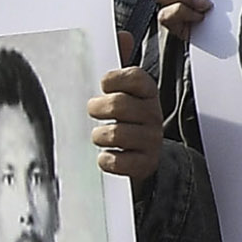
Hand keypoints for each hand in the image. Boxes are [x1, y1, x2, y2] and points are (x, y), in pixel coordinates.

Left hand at [91, 68, 163, 182]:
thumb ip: (112, 86)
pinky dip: (106, 160)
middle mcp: (153, 115)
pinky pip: (117, 161)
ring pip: (116, 134)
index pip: (136, 77)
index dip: (115, 80)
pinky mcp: (146, 163)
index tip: (106, 87)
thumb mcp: (125, 98)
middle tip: (95, 112)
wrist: (146, 153)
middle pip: (119, 104)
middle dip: (98, 108)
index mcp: (148, 94)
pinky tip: (108, 155)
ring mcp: (151, 139)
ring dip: (100, 136)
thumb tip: (87, 78)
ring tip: (101, 136)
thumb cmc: (128, 121)